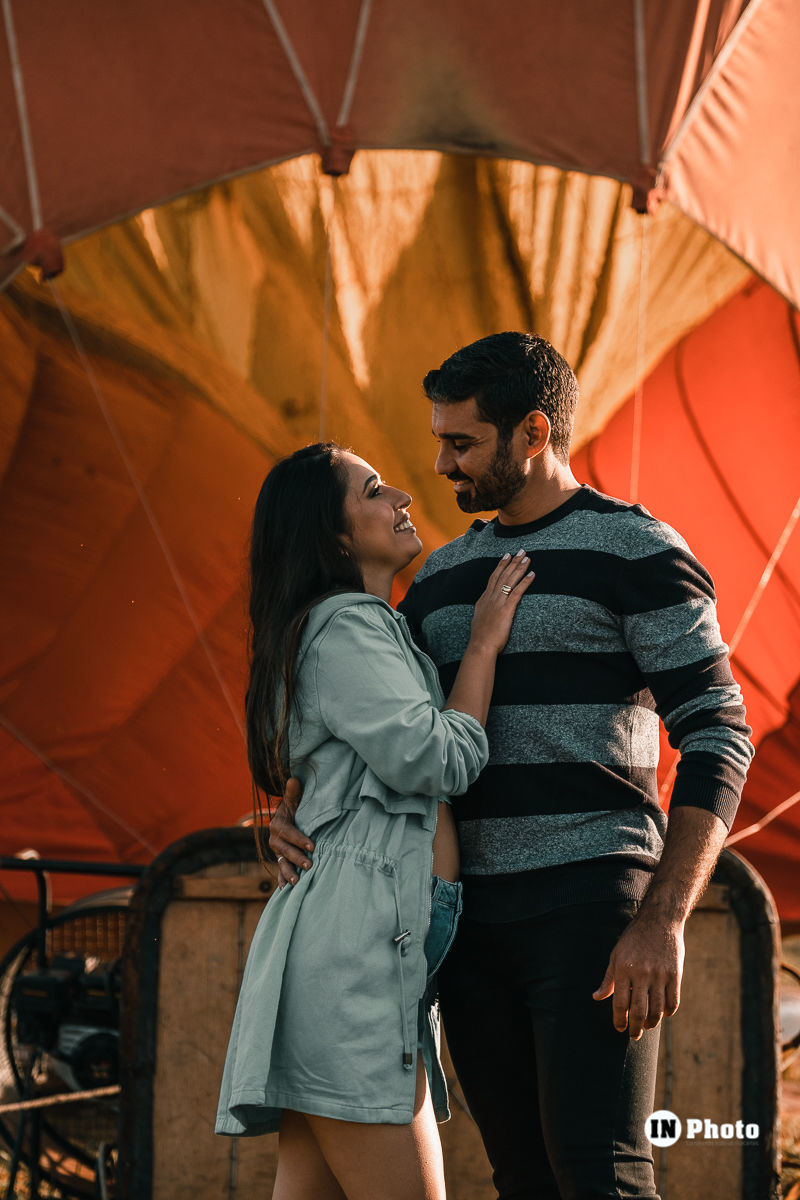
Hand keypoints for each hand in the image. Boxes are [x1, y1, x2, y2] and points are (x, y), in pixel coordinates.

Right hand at [267, 777, 313, 886]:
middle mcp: (274, 839)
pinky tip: (285, 890)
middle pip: (284, 850)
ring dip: (288, 873)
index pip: (288, 833)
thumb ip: (293, 793)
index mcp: (277, 824)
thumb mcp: (294, 800)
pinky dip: (281, 880)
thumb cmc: (295, 808)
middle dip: (296, 858)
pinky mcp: (280, 859)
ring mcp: (277, 851)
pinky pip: (279, 871)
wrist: (287, 818)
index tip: (312, 846)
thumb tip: (294, 779)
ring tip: (297, 882)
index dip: (299, 839)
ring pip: (281, 862)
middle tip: (310, 865)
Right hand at [469, 551, 534, 655]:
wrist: (480, 646)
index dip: (501, 566)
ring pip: (510, 580)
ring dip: (519, 568)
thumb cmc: (480, 637)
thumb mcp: (479, 619)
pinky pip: (517, 592)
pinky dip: (525, 582)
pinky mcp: (506, 609)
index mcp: (484, 599)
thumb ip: (483, 610)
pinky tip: (532, 574)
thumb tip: (484, 607)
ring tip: (527, 558)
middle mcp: (491, 597)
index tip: (507, 556)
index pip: (493, 578)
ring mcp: (498, 602)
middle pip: (503, 575)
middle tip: (520, 551)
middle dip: (512, 562)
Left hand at [592, 911, 684, 1038]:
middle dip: (636, 1028)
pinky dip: (668, 1012)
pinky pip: (673, 1002)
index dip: (619, 1020)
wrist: (660, 920)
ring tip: (647, 1026)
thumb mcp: (616, 955)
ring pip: (657, 1010)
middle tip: (634, 1036)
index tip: (619, 1028)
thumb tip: (596, 998)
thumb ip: (608, 979)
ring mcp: (660, 975)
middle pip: (639, 1011)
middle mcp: (642, 973)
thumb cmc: (634, 939)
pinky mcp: (675, 975)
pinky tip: (662, 1013)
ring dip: (652, 1023)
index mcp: (624, 969)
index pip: (620, 1003)